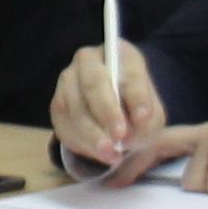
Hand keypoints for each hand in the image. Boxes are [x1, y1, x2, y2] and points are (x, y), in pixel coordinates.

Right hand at [50, 40, 167, 174]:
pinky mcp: (57, 104)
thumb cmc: (134, 108)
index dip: (137, 95)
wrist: (111, 115)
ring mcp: (68, 80)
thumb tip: (130, 133)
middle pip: (94, 83)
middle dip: (107, 112)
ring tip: (111, 154)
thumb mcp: (151, 115)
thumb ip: (147, 122)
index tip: (144, 117)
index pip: (129, 72)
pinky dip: (82, 143)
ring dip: (93, 134)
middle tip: (120, 136)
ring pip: (76, 107)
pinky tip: (99, 154)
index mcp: (119, 53)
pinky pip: (65, 125)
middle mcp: (88, 60)